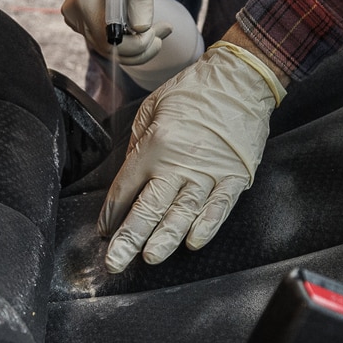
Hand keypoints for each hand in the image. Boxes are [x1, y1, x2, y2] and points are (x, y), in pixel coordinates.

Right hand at [61, 0, 167, 64]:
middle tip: (163, 31)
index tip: (158, 30)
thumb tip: (140, 29)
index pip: (111, 41)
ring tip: (156, 30)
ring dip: (135, 47)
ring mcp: (74, 20)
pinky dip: (124, 41)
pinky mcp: (79, 23)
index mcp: (85, 0)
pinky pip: (103, 42)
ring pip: (107, 49)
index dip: (138, 45)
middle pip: (108, 50)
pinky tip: (138, 27)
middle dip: (140, 48)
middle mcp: (75, 14)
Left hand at [101, 37, 286, 271]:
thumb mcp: (151, 109)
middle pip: (149, 208)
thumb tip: (130, 179)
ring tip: (149, 259)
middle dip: (129, 238)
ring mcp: (209, 173)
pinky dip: (207, 225)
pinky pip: (219, 207)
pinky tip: (193, 243)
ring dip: (164, 239)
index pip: (125, 188)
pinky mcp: (235, 177)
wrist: (239, 80)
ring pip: (182, 213)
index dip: (111, 213)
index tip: (104, 232)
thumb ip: (139, 145)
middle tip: (115, 262)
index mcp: (154, 145)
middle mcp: (178, 163)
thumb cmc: (192, 91)